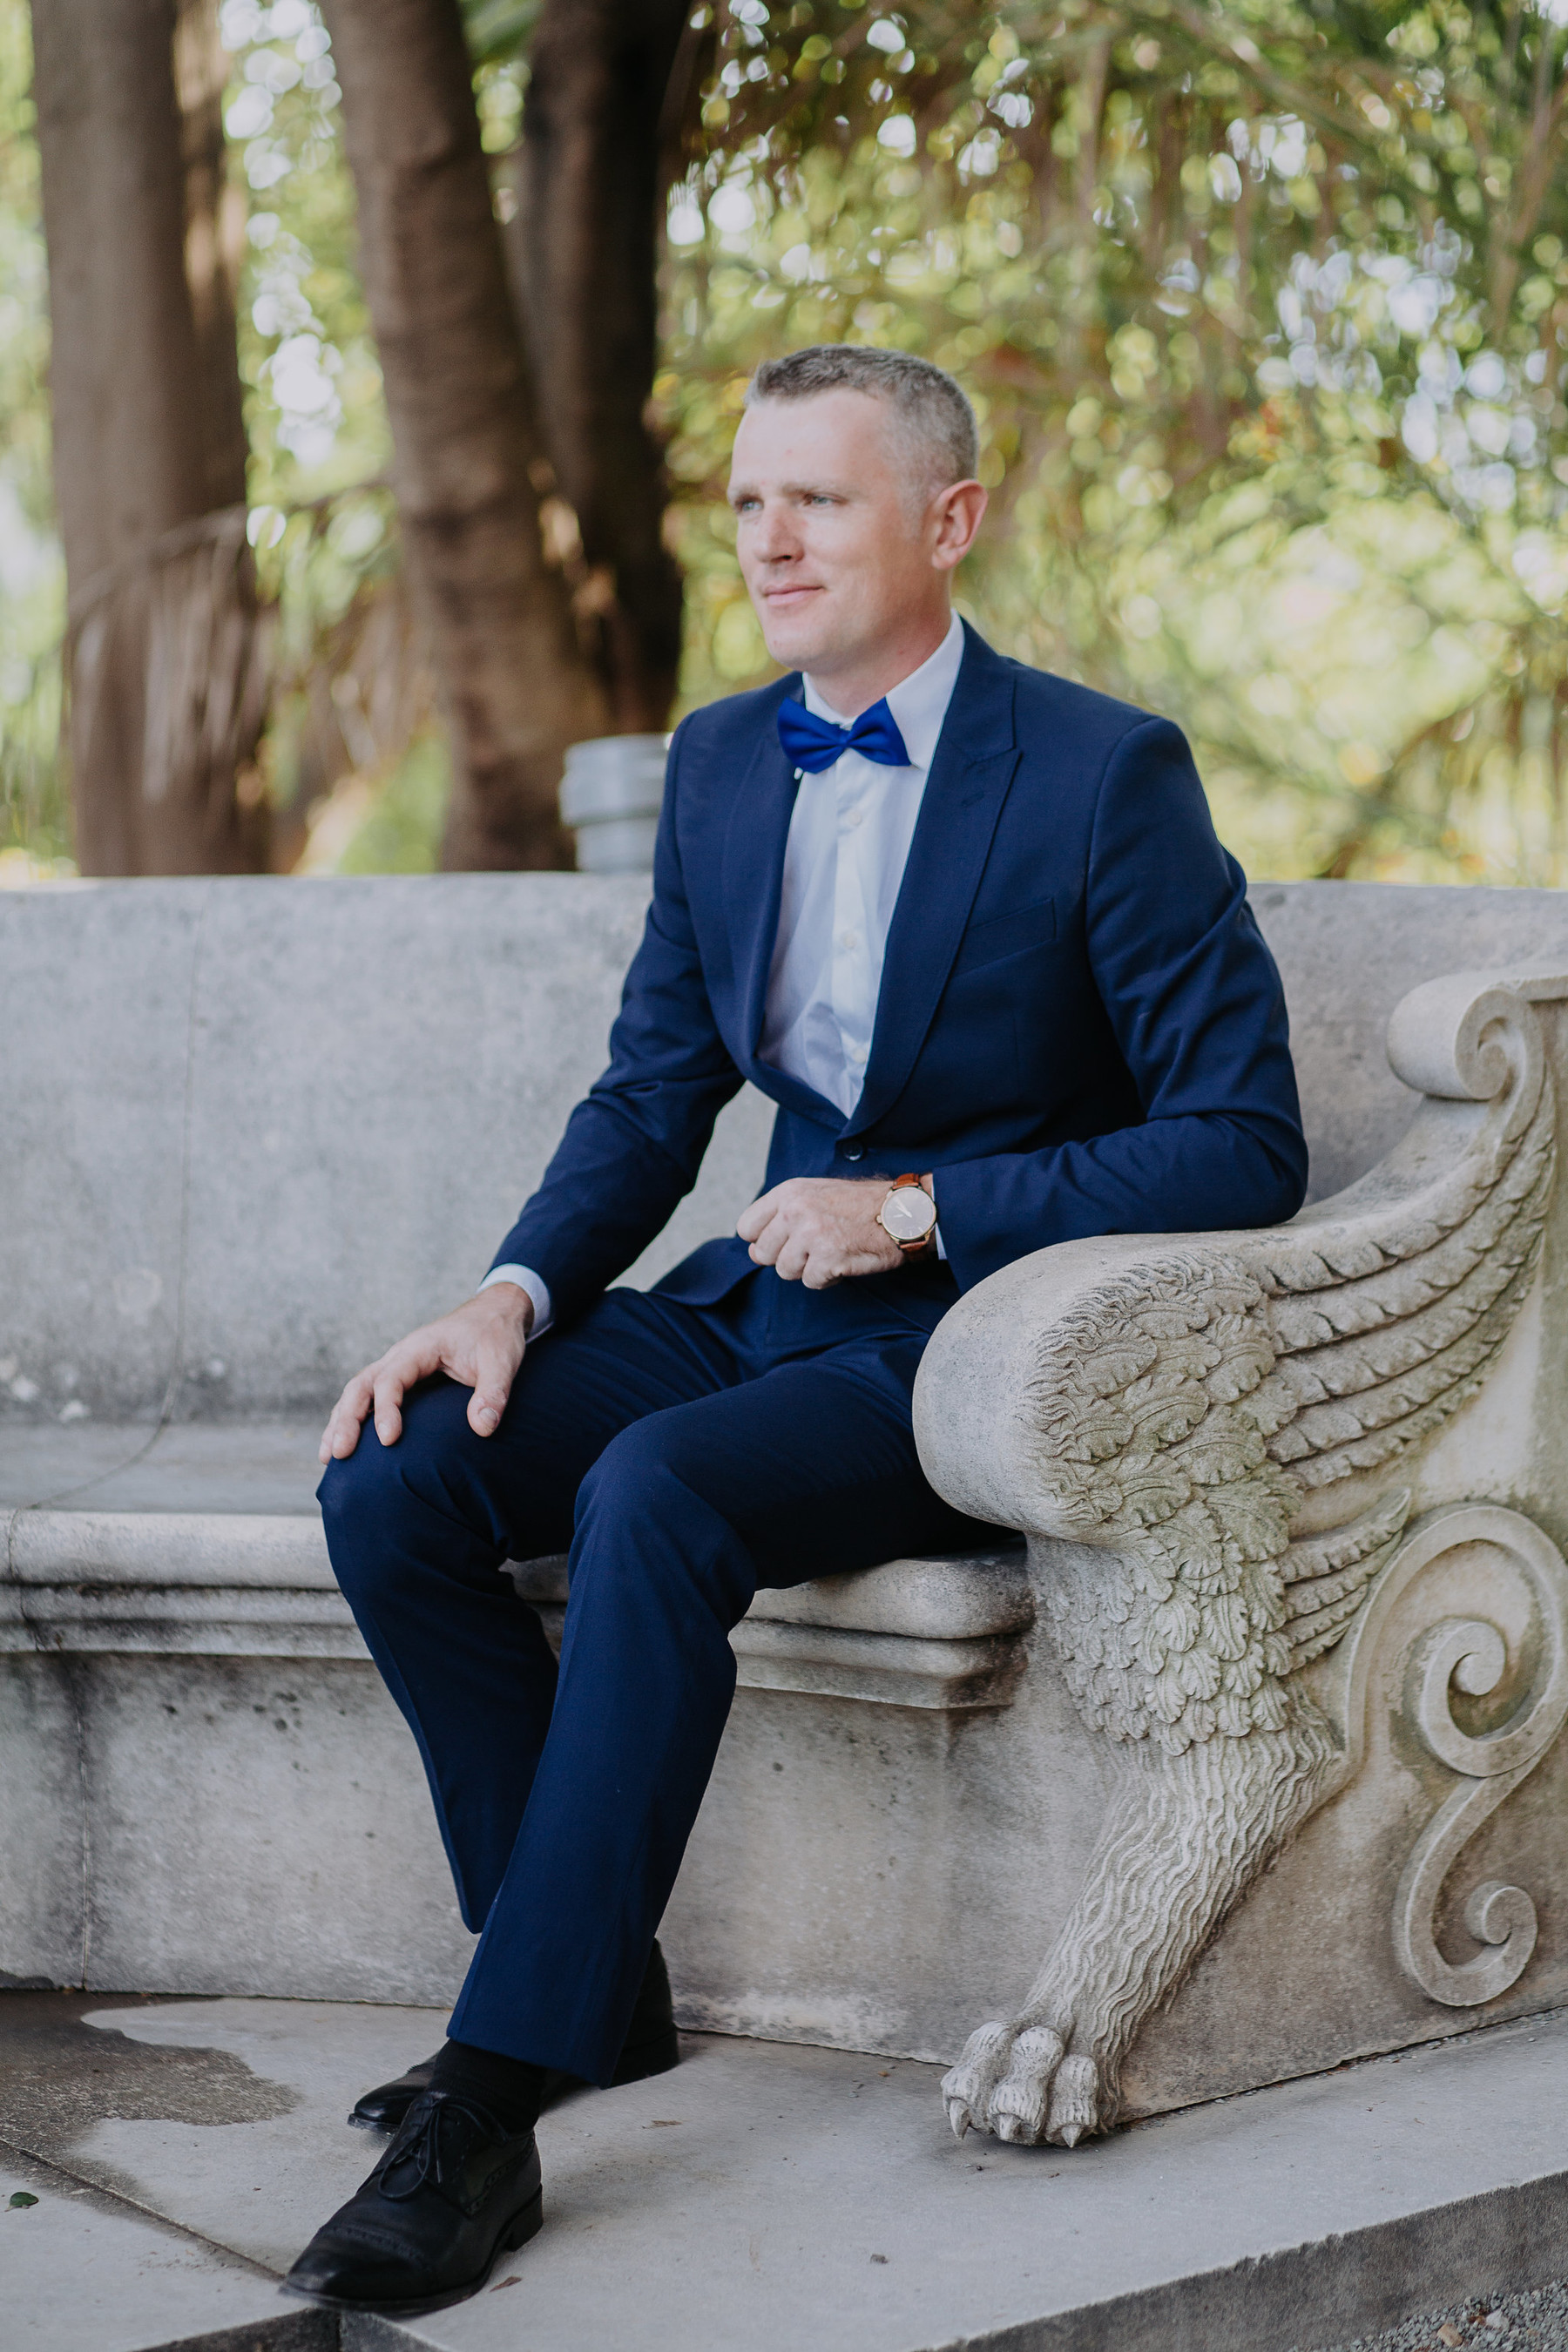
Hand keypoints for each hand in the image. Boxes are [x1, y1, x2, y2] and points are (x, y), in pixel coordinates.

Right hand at [318, 1284, 533, 1462]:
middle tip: (339, 1454)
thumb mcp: (502, 1360)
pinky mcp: (403, 1379)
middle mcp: (401, 1356)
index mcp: (420, 1348)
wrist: (495, 1314)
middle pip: (361, 1386)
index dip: (386, 1409)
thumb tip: (482, 1428)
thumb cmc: (497, 1335)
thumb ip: (493, 1392)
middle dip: (347, 1420)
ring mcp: (398, 1367)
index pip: (391, 1378)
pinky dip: (353, 1419)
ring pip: (358, 1392)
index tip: (389, 1440)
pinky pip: (370, 1398)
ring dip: (341, 1422)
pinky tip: (344, 1443)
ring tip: (329, 1457)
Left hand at [736, 1176, 930, 1289]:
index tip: (781, 1242)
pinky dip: (827, 1278)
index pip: (746, 1227)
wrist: (902, 1212)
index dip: (762, 1240)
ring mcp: (811, 1235)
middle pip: (762, 1254)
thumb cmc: (860, 1205)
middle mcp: (795, 1211)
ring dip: (807, 1268)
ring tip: (830, 1252)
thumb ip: (783, 1213)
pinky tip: (843, 1261)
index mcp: (788, 1192)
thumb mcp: (816, 1192)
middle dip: (784, 1257)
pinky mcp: (828, 1258)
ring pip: (785, 1271)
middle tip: (811, 1250)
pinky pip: (811, 1282)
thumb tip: (754, 1247)